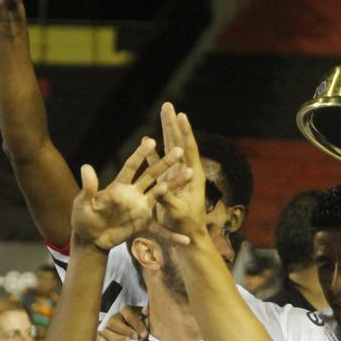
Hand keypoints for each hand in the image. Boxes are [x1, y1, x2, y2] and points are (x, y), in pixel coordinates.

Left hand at [70, 138, 191, 252]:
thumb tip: (86, 167)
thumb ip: (88, 187)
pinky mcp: (143, 224)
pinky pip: (160, 229)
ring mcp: (141, 208)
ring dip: (175, 185)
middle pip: (151, 175)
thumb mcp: (83, 203)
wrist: (90, 239)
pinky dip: (172, 234)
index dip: (140, 154)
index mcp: (119, 186)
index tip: (152, 141)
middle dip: (165, 163)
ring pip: (161, 195)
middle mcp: (133, 194)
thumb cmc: (83, 218)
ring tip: (190, 174)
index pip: (131, 166)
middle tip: (179, 151)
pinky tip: (186, 239)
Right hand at [97, 305, 148, 340]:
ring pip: (106, 331)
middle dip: (126, 331)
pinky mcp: (102, 334)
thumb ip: (145, 315)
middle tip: (135, 337)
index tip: (144, 334)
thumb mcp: (144, 317)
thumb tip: (146, 311)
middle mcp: (115, 317)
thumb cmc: (139, 322)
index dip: (137, 325)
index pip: (129, 316)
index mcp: (125, 311)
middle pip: (115, 323)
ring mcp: (107, 326)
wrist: (130, 326)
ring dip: (117, 338)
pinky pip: (97, 335)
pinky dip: (99, 338)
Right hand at [150, 102, 208, 244]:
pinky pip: (159, 162)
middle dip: (173, 124)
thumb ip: (169, 200)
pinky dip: (153, 152)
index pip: (188, 149)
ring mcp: (176, 175)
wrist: (187, 235)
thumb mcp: (177, 213)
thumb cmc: (186, 226)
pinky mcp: (167, 181)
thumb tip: (160, 188)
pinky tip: (147, 142)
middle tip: (168, 105)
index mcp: (192, 176)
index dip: (184, 132)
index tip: (181, 115)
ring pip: (169, 148)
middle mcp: (185, 171)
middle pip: (178, 142)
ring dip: (166, 131)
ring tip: (163, 113)